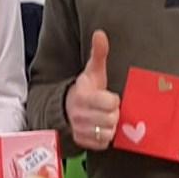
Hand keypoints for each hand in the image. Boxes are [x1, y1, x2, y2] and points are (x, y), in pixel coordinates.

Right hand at [65, 30, 119, 150]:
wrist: (65, 107)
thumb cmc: (85, 89)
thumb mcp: (92, 71)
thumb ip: (98, 53)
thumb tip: (100, 33)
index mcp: (83, 97)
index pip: (110, 103)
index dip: (113, 100)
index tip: (109, 97)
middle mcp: (79, 115)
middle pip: (111, 119)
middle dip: (113, 114)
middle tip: (107, 109)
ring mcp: (80, 130)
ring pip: (107, 132)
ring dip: (109, 126)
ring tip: (104, 118)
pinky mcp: (82, 142)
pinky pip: (102, 144)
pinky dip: (104, 138)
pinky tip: (100, 128)